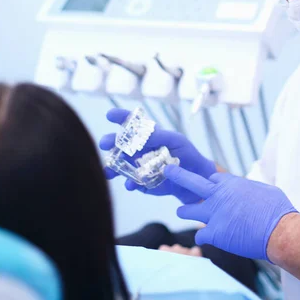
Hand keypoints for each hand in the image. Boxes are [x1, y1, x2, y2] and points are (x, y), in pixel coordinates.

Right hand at [100, 108, 215, 203]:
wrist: (194, 179)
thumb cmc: (186, 153)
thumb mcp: (175, 140)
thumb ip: (159, 136)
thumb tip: (142, 135)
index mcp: (147, 135)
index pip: (131, 123)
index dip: (120, 117)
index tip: (110, 115)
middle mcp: (138, 149)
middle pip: (119, 144)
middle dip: (110, 142)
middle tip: (104, 143)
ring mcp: (137, 166)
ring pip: (119, 165)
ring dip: (112, 167)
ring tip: (108, 171)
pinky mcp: (141, 183)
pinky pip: (132, 183)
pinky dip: (130, 183)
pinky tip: (131, 184)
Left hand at [164, 165, 297, 261]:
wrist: (279, 231)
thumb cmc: (278, 210)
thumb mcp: (265, 190)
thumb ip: (250, 188)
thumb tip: (249, 190)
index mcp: (231, 183)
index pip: (212, 178)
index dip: (211, 183)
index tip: (211, 187)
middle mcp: (219, 196)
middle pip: (191, 182)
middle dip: (178, 175)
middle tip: (168, 170)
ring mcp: (214, 214)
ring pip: (188, 210)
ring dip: (184, 211)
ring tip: (180, 211)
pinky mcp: (215, 233)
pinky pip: (199, 235)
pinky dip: (201, 237)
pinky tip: (202, 239)